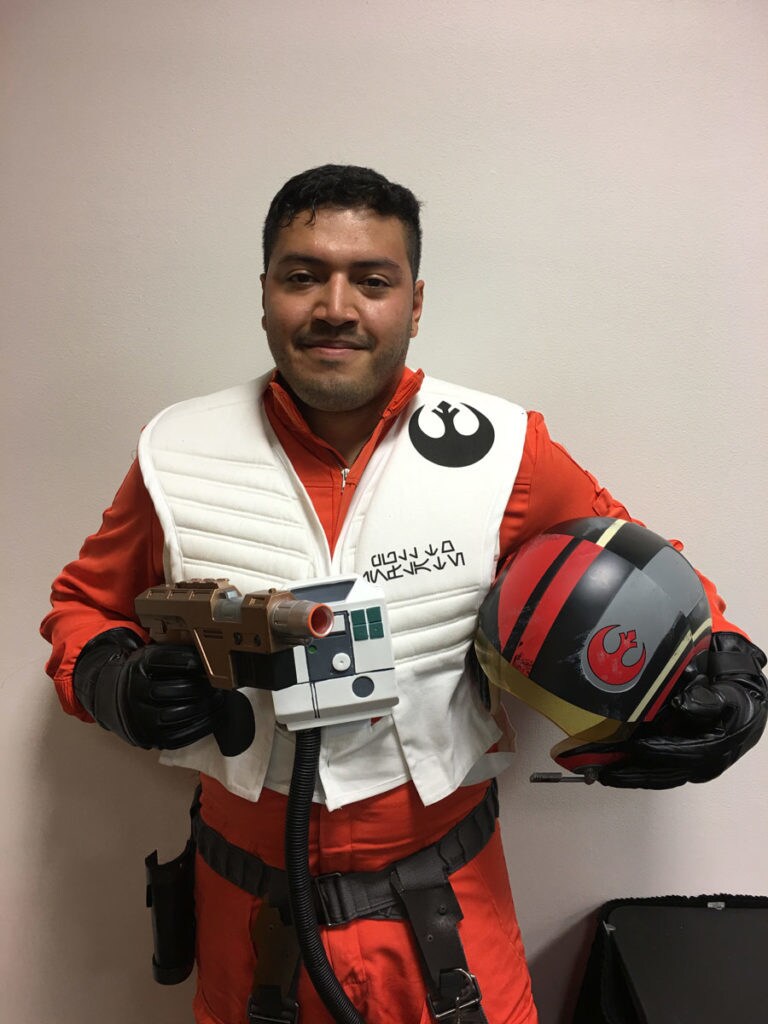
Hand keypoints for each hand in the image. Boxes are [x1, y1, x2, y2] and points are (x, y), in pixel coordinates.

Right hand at [73, 627, 252, 752]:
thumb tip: (210, 651)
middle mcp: (135, 692)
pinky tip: (211, 717)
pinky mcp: (148, 737)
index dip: (191, 661)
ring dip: (205, 708)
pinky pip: (178, 736)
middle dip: (202, 688)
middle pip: (176, 690)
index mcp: (137, 667)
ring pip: (179, 714)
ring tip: (218, 700)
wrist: (112, 698)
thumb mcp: (149, 656)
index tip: (209, 662)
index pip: (166, 661)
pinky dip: (199, 727)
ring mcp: (140, 718)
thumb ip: (173, 654)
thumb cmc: (142, 674)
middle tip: (219, 685)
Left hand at [556, 632, 766, 788]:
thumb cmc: (733, 696)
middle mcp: (706, 762)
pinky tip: (612, 767)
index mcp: (719, 743)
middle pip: (667, 773)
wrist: (742, 701)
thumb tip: (685, 706)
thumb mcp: (729, 693)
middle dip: (634, 772)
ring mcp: (694, 766)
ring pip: (659, 776)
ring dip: (630, 775)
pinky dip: (635, 770)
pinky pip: (657, 772)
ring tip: (601, 773)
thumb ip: (708, 699)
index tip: (636, 747)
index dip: (661, 751)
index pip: (687, 752)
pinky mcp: (682, 764)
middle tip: (605, 771)